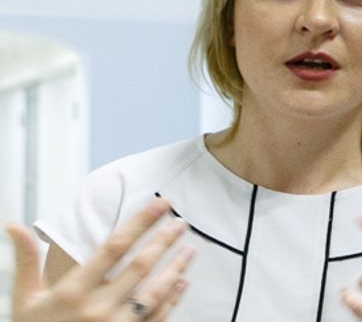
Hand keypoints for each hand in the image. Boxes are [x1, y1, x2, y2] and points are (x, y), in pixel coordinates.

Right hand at [5, 198, 194, 321]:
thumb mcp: (24, 299)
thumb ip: (26, 260)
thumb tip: (14, 224)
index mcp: (74, 291)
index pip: (116, 245)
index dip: (142, 220)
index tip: (162, 203)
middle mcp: (98, 309)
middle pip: (141, 266)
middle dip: (165, 240)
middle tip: (182, 222)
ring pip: (155, 292)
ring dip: (176, 268)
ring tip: (191, 249)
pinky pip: (156, 319)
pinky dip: (173, 299)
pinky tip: (183, 283)